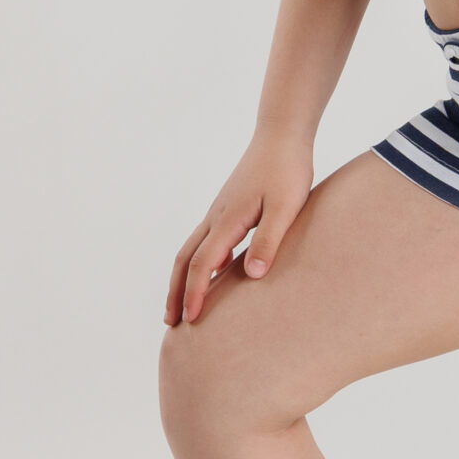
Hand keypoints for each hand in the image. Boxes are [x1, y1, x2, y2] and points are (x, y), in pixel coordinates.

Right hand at [164, 130, 315, 326]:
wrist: (281, 136)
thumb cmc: (287, 171)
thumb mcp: (285, 207)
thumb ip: (269, 240)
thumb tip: (252, 276)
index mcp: (228, 220)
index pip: (203, 264)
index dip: (195, 293)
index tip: (190, 319)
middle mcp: (216, 217)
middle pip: (186, 259)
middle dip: (176, 291)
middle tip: (171, 322)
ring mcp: (220, 211)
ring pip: (192, 249)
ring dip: (184, 277)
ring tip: (183, 302)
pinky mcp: (229, 207)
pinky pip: (206, 240)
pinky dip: (200, 261)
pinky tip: (214, 272)